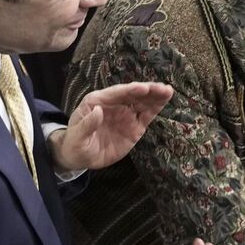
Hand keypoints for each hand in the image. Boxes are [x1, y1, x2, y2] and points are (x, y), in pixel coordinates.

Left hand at [51, 82, 174, 172]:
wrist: (80, 156)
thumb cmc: (76, 142)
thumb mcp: (77, 136)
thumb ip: (87, 124)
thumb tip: (98, 111)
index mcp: (98, 101)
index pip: (116, 93)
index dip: (130, 90)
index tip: (143, 88)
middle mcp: (114, 104)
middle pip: (133, 95)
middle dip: (148, 91)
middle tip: (162, 88)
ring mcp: (125, 115)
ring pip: (142, 103)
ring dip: (155, 96)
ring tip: (168, 91)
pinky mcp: (133, 127)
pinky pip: (146, 115)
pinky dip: (156, 108)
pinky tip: (165, 100)